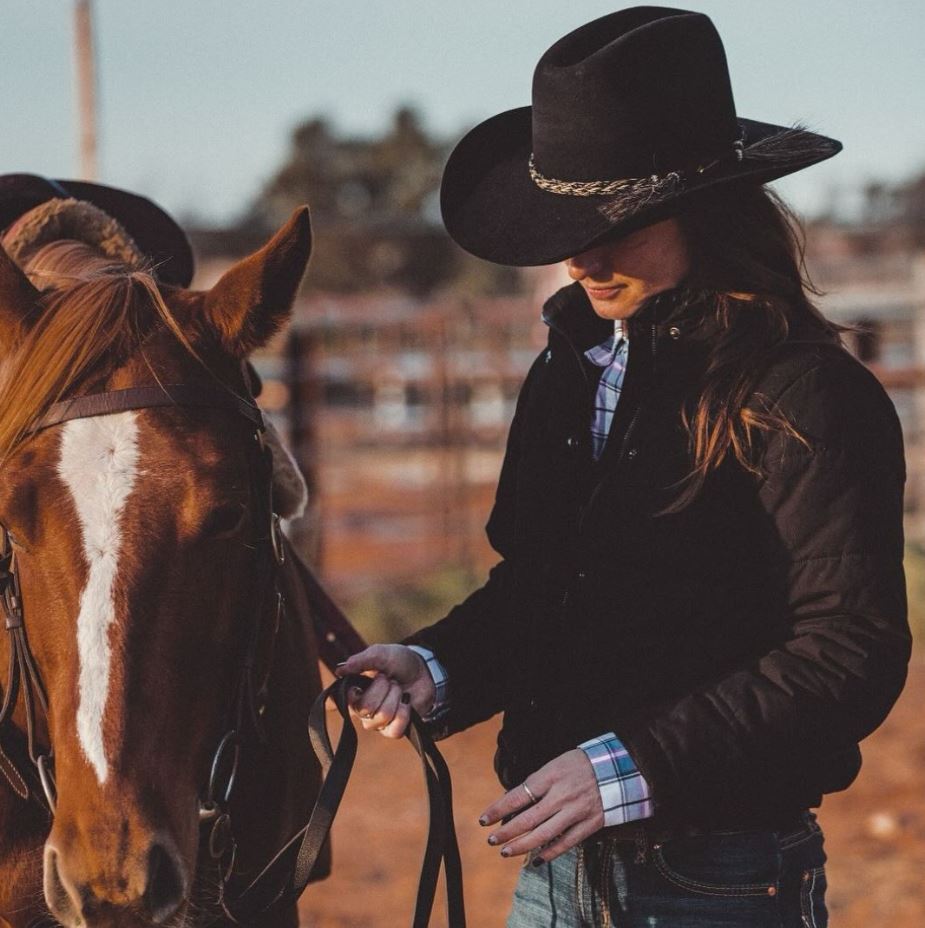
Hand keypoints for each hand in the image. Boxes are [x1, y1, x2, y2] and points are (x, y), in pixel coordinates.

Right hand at [335, 644, 436, 738]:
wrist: (424, 671)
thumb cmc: (399, 661)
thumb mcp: (381, 654)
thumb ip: (362, 660)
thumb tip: (340, 670)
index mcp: (354, 690)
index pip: (337, 701)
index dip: (345, 696)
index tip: (361, 684)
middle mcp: (361, 709)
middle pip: (365, 707)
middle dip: (383, 688)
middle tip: (389, 679)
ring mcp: (377, 721)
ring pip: (382, 716)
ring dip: (396, 697)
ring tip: (398, 688)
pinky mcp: (393, 730)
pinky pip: (395, 729)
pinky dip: (404, 712)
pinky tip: (406, 703)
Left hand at [479, 749, 603, 864]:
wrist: (616, 768)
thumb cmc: (579, 764)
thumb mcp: (555, 765)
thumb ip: (537, 783)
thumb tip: (514, 803)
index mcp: (551, 775)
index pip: (518, 796)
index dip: (498, 809)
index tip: (483, 820)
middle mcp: (562, 795)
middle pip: (528, 819)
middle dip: (506, 832)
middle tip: (491, 840)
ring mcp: (577, 811)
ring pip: (544, 835)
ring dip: (522, 846)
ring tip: (506, 852)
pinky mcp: (590, 824)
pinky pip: (566, 843)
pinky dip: (549, 853)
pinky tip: (535, 860)